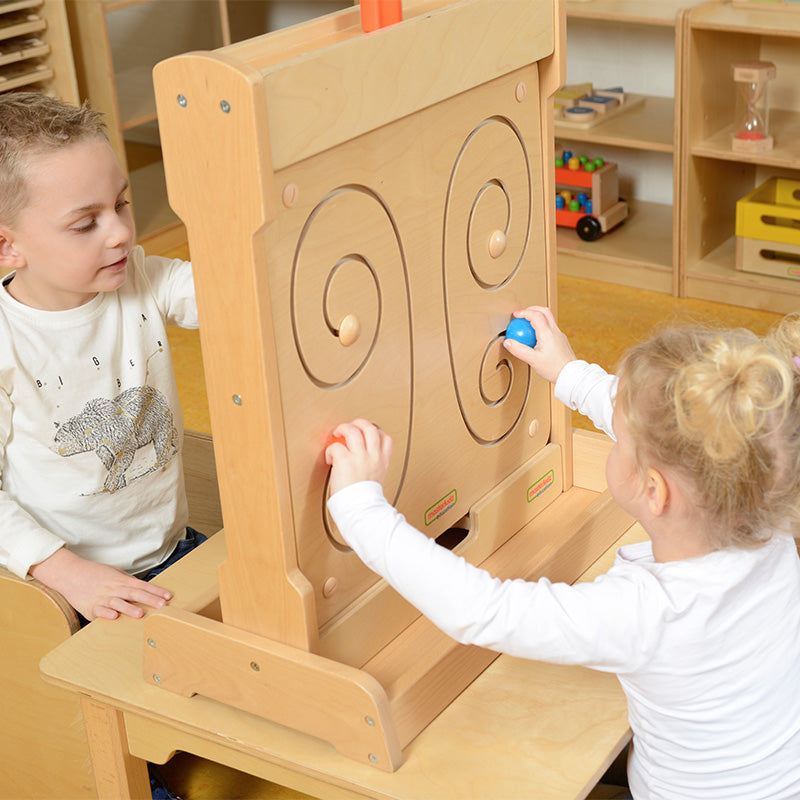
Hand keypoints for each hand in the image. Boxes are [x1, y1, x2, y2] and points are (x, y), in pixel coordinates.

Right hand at [29, 547, 171, 620]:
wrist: (69, 573)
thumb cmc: (93, 573)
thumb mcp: (114, 572)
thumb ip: (128, 580)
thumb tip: (142, 587)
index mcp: (121, 580)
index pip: (143, 586)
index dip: (156, 591)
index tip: (168, 596)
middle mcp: (113, 588)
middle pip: (134, 594)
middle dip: (150, 600)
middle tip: (163, 605)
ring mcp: (102, 598)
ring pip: (118, 603)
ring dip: (129, 609)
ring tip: (141, 614)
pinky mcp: (89, 607)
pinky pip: (99, 611)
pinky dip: (106, 614)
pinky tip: (113, 617)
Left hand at [325, 418, 392, 495]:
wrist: (361, 509)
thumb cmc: (364, 499)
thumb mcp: (376, 478)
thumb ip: (371, 465)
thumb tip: (359, 458)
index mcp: (382, 462)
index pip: (386, 438)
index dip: (376, 431)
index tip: (367, 434)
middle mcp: (373, 456)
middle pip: (370, 428)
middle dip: (359, 423)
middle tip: (350, 427)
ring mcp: (360, 457)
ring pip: (353, 430)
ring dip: (344, 428)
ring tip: (338, 433)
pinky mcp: (345, 460)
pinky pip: (336, 446)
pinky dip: (330, 450)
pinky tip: (330, 458)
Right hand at [503, 306, 575, 383]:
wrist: (571, 375)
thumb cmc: (553, 368)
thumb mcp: (533, 360)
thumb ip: (519, 350)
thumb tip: (507, 342)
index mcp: (547, 333)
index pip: (535, 315)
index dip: (524, 312)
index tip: (515, 315)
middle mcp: (555, 331)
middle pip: (544, 311)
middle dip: (531, 309)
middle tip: (522, 315)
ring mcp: (559, 334)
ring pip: (549, 318)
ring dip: (537, 316)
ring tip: (527, 324)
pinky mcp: (561, 340)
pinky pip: (551, 327)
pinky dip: (542, 325)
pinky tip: (536, 336)